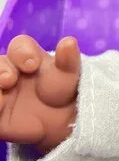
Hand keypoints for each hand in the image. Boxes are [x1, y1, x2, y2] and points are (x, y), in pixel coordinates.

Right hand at [0, 35, 80, 152]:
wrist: (61, 118)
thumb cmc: (63, 89)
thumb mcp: (69, 75)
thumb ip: (68, 59)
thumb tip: (69, 42)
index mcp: (26, 57)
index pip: (18, 46)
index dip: (22, 52)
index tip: (32, 65)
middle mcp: (8, 71)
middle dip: (0, 70)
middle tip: (9, 80)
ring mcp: (0, 91)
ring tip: (1, 101)